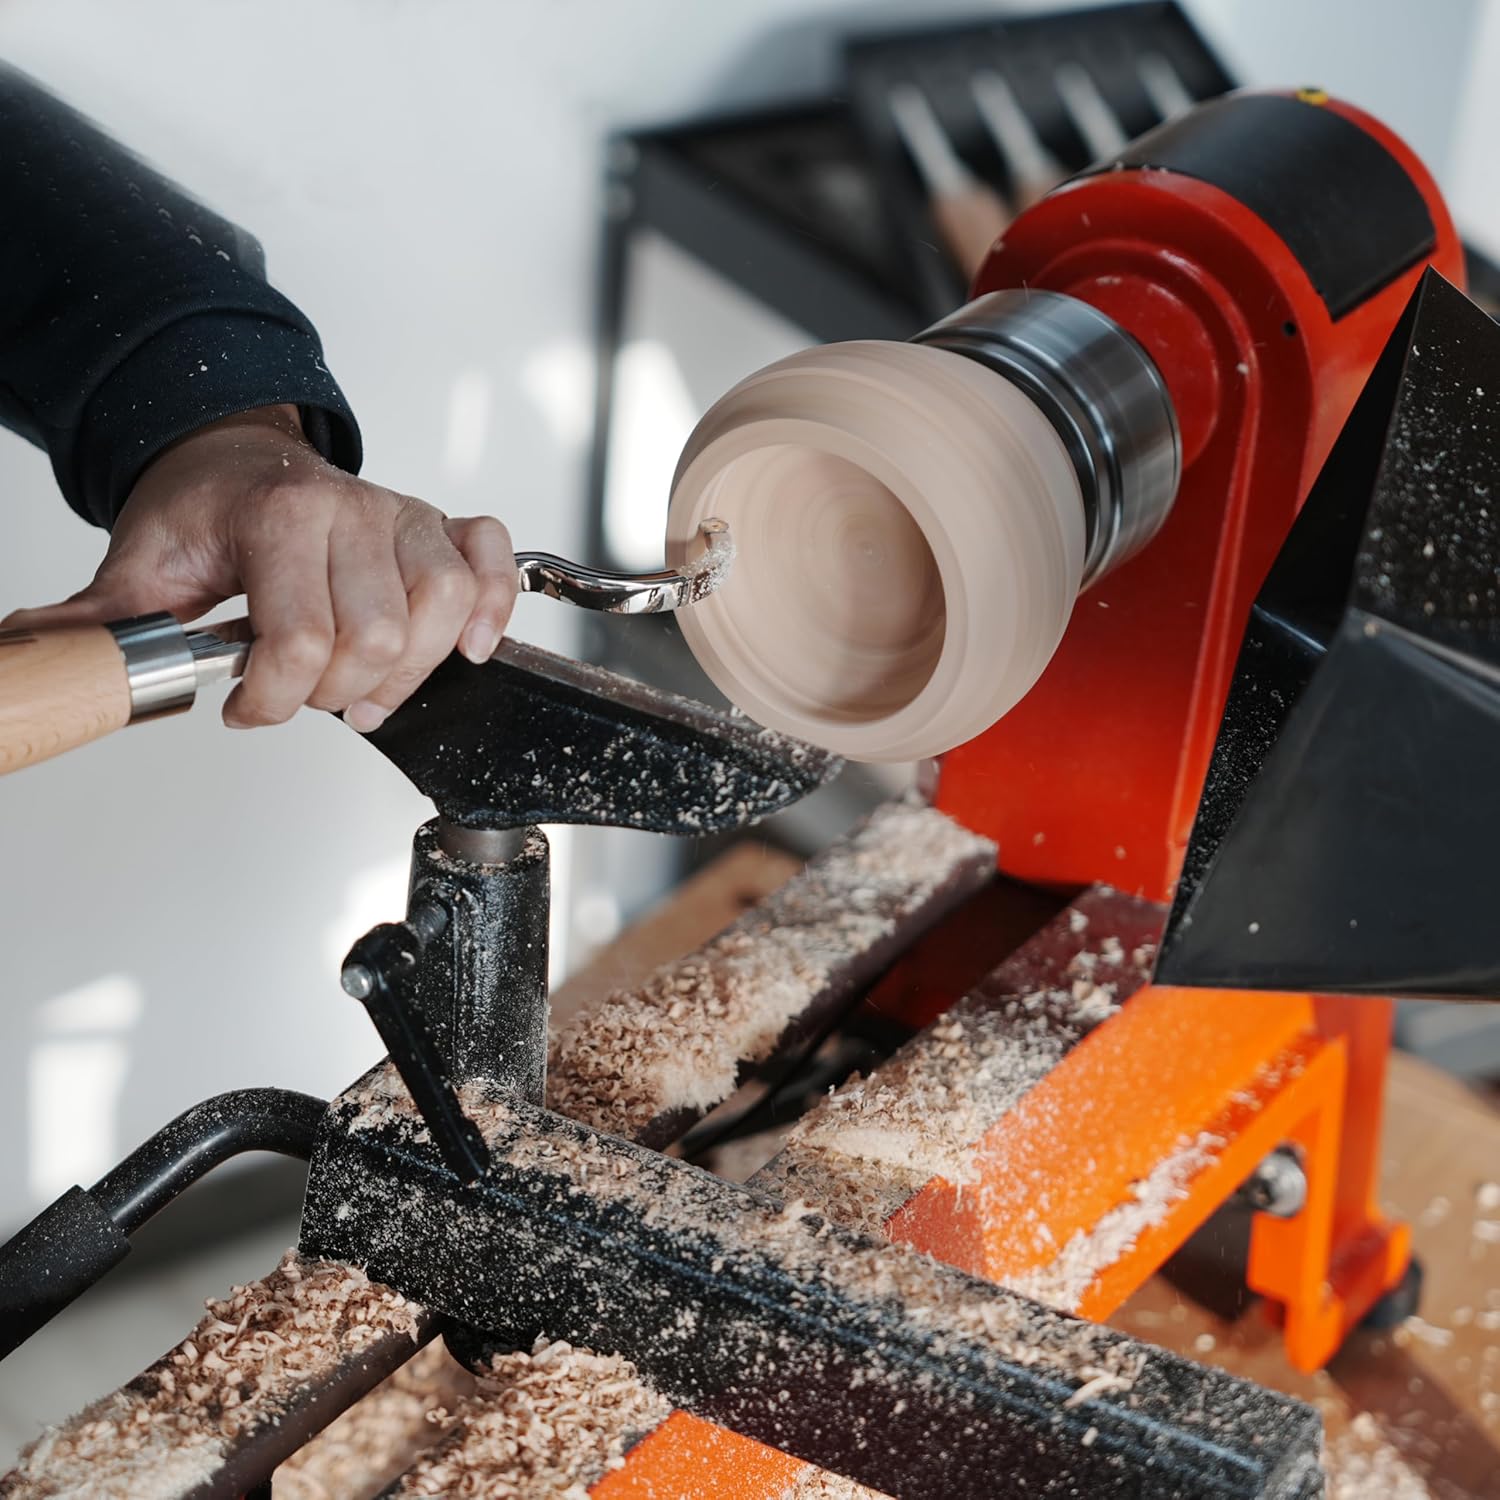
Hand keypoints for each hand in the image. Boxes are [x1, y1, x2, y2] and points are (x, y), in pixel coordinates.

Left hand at [5, 405, 516, 730]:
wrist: (241, 456)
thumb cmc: (205, 509)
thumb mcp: (143, 562)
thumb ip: (106, 620)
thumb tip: (36, 653)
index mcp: (280, 515)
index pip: (300, 641)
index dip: (272, 700)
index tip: (245, 708)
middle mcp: (354, 509)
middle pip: (375, 638)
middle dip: (334, 692)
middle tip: (301, 694)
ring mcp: (404, 515)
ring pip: (442, 608)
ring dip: (407, 669)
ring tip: (364, 686)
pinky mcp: (440, 525)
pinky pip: (491, 559)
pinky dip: (493, 605)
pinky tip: (465, 644)